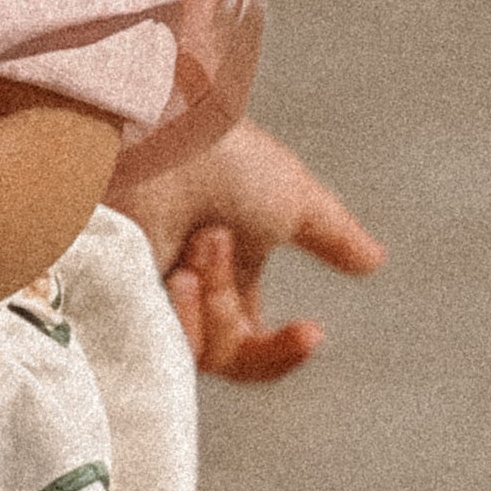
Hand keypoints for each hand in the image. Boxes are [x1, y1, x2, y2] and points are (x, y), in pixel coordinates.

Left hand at [111, 117, 384, 383]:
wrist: (156, 136)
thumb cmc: (218, 153)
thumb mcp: (291, 197)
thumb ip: (331, 235)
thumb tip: (373, 261)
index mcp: (226, 274)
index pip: (254, 347)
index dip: (286, 349)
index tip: (312, 333)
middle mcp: (187, 293)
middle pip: (228, 355)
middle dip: (230, 305)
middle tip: (214, 239)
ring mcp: (149, 299)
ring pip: (197, 354)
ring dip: (208, 300)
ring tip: (194, 239)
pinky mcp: (116, 306)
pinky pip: (161, 350)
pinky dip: (180, 315)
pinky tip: (175, 274)